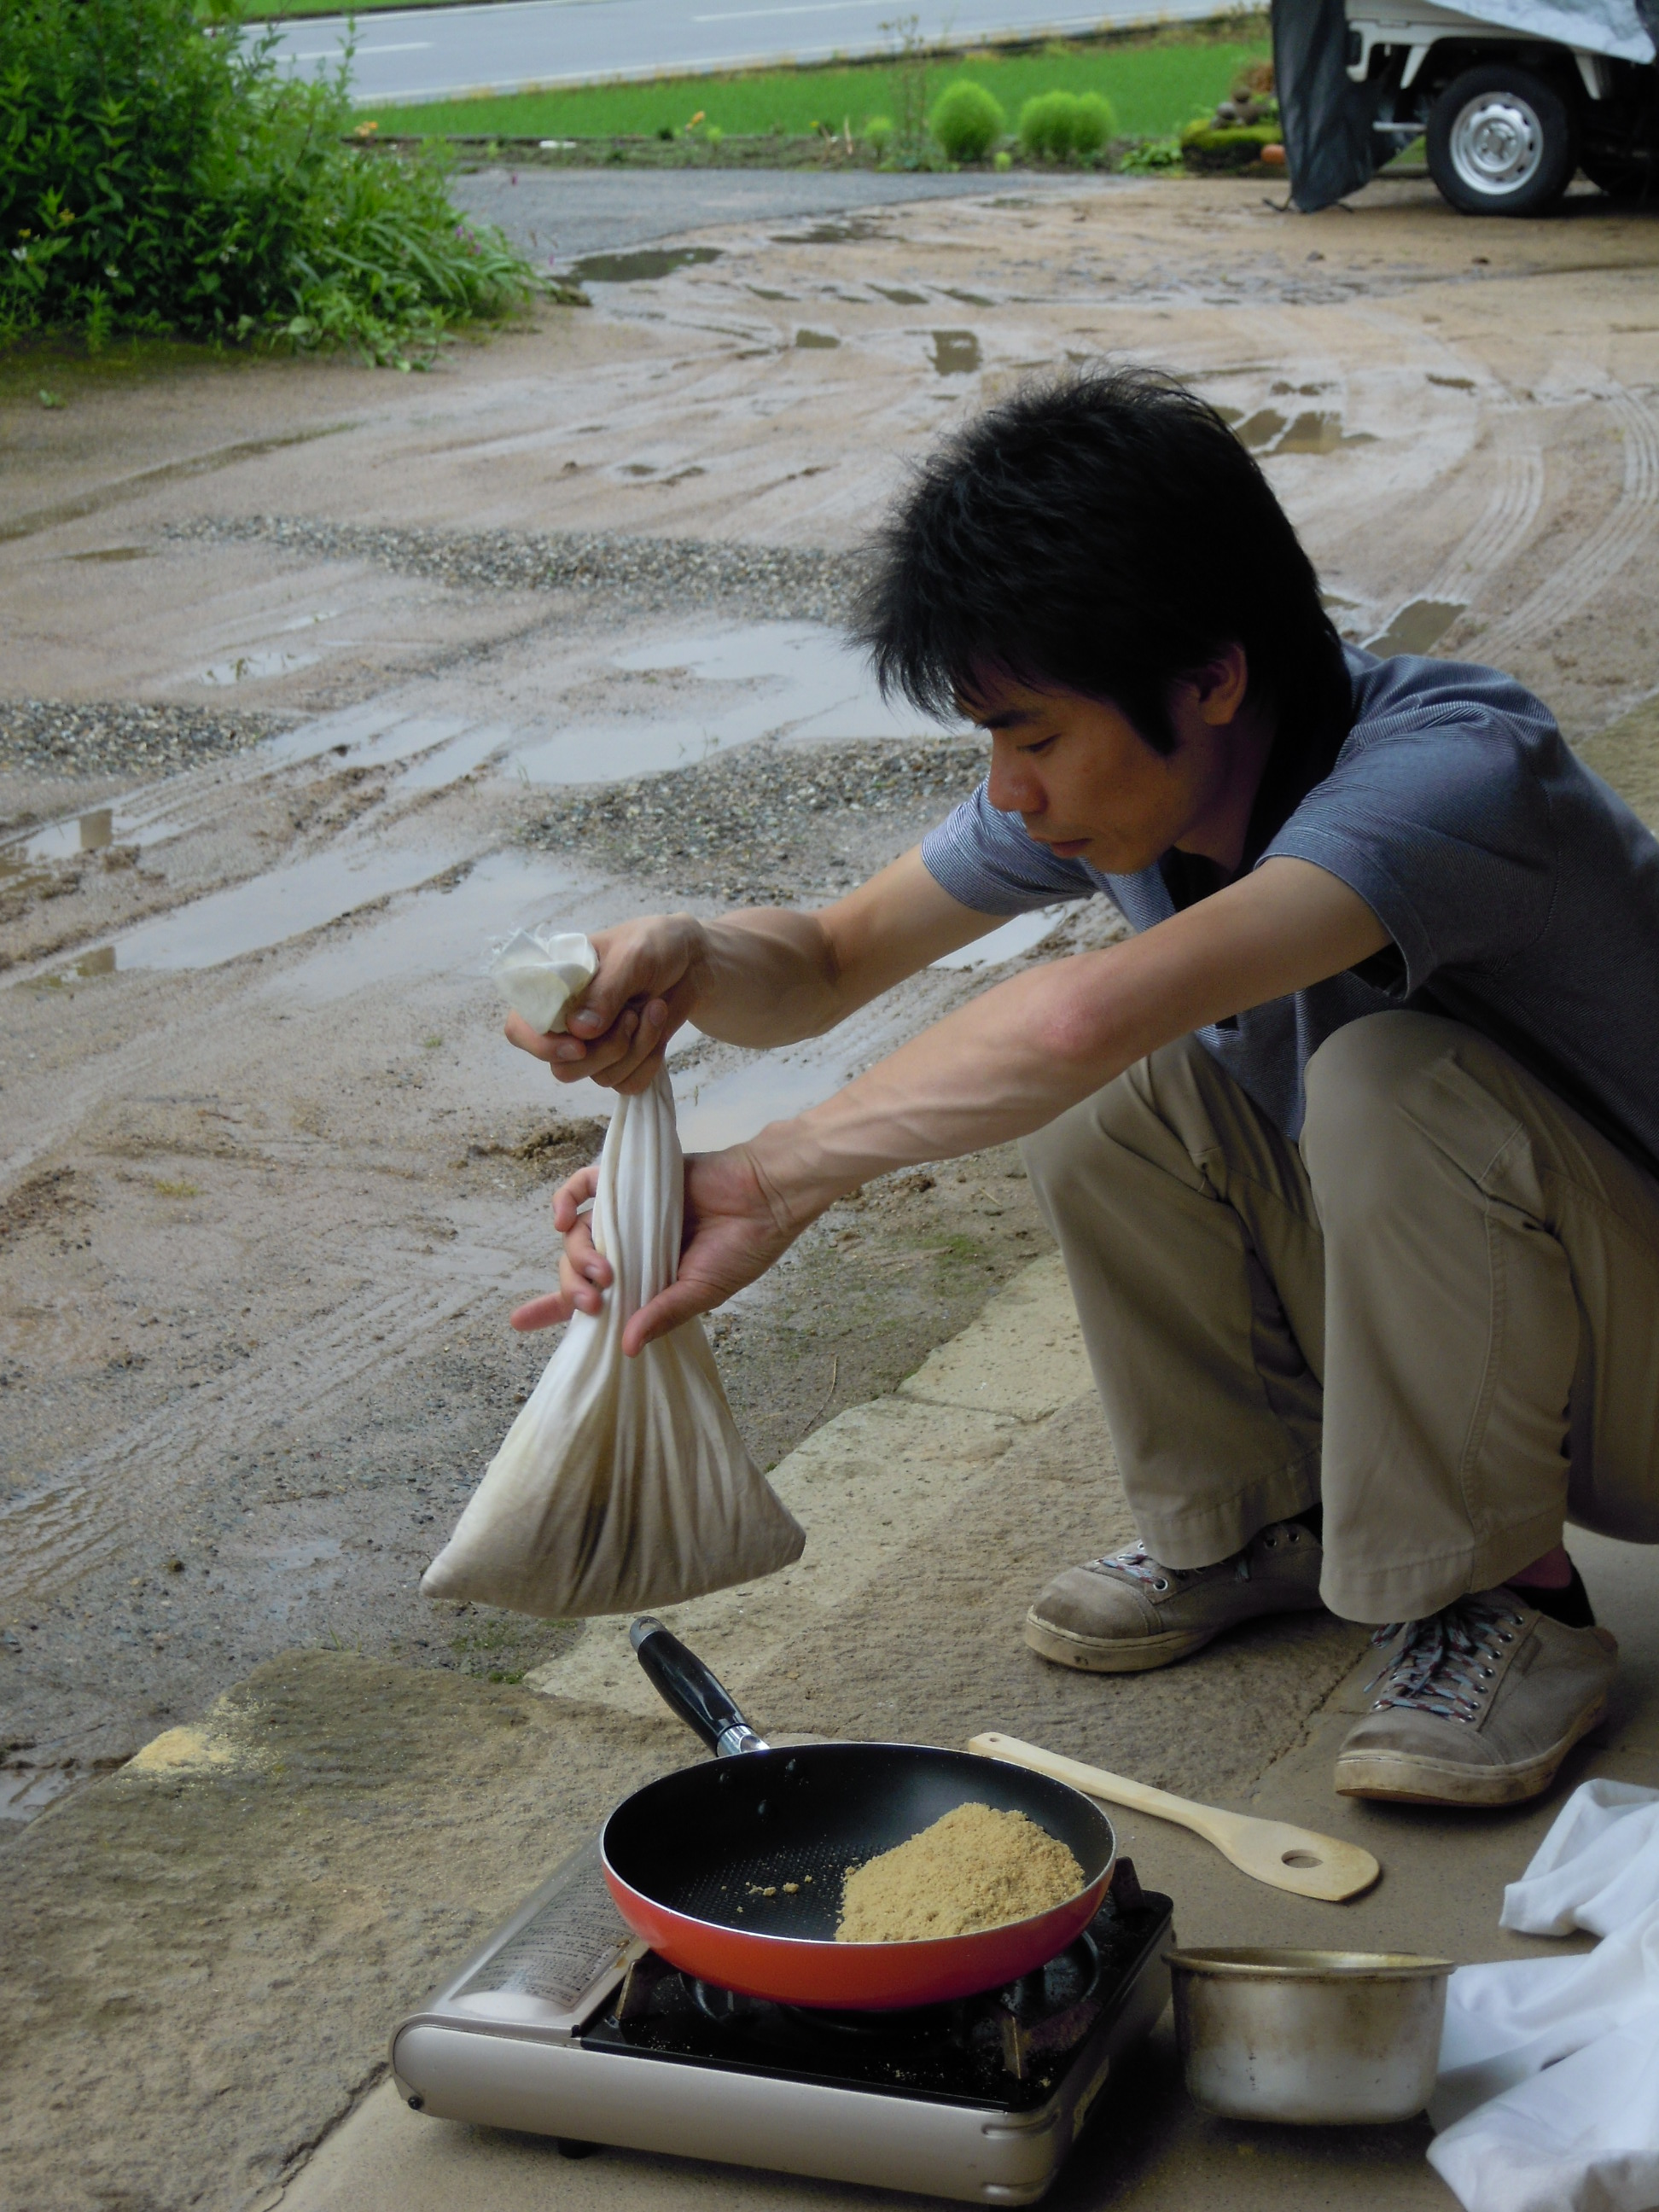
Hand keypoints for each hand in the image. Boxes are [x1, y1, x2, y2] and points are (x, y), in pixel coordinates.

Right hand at [504, 914, 704, 1094]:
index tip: (579, 1045)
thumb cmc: (655, 945)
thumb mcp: (633, 955)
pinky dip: (650, 1061)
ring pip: (600, 1077)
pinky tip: (659, 1026)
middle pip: (563, 1068)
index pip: (520, 1028)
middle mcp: (567, 1022)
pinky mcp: (622, 1060)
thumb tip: (579, 1031)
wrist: (693, 961)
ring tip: (654, 1008)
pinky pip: (628, 1084)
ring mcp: (594, 1045)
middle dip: (605, 1050)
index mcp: (553, 987)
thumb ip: (605, 991)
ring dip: (636, 1048)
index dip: (542, 1045)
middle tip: (633, 1015)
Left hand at [510, 1144, 807, 1355]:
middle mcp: (628, 1247)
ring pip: (578, 1232)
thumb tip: (626, 1347)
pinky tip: (563, 1217)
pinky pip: (586, 1185)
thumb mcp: (701, 1292)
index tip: (519, 1321)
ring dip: (577, 1255)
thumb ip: (662, 1314)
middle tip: (593, 1301)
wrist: (766, 1196)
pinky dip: (568, 1197)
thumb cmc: (743, 1247)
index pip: (591, 1297)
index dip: (554, 1308)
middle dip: (573, 1289)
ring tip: (601, 1270)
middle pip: (577, 1268)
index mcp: (644, 1279)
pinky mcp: (629, 1181)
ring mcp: (626, 1214)